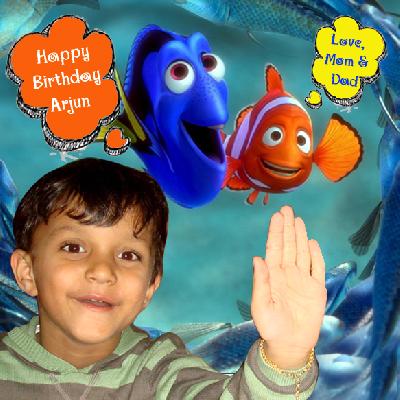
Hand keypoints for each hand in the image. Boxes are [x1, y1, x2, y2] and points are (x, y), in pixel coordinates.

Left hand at [251, 206, 326, 368]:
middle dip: (287, 227)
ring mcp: (302, 279)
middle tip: (286, 209)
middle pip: (288, 245)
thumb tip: (257, 257)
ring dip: (300, 236)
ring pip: (301, 252)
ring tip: (297, 219)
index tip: (276, 216)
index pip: (274, 248)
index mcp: (273, 275)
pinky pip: (316, 267)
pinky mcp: (316, 289)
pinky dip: (315, 254)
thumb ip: (260, 282)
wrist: (290, 344)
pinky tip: (311, 242)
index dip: (275, 232)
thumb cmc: (271, 326)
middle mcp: (287, 273)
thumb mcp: (261, 306)